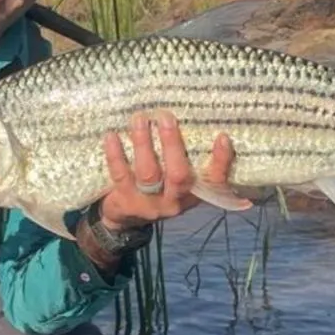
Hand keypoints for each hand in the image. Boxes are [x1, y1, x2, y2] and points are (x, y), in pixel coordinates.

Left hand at [98, 111, 235, 230]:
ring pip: (149, 173)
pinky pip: (121, 175)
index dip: (221, 161)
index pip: (214, 181)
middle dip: (172, 144)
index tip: (222, 137)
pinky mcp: (125, 201)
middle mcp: (174, 201)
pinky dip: (116, 155)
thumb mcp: (176, 181)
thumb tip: (194, 118)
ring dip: (143, 143)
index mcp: (193, 193)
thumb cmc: (157, 189)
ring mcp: (149, 203)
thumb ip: (186, 158)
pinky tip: (112, 136)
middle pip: (178, 174)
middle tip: (165, 116)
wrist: (125, 218)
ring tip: (139, 119)